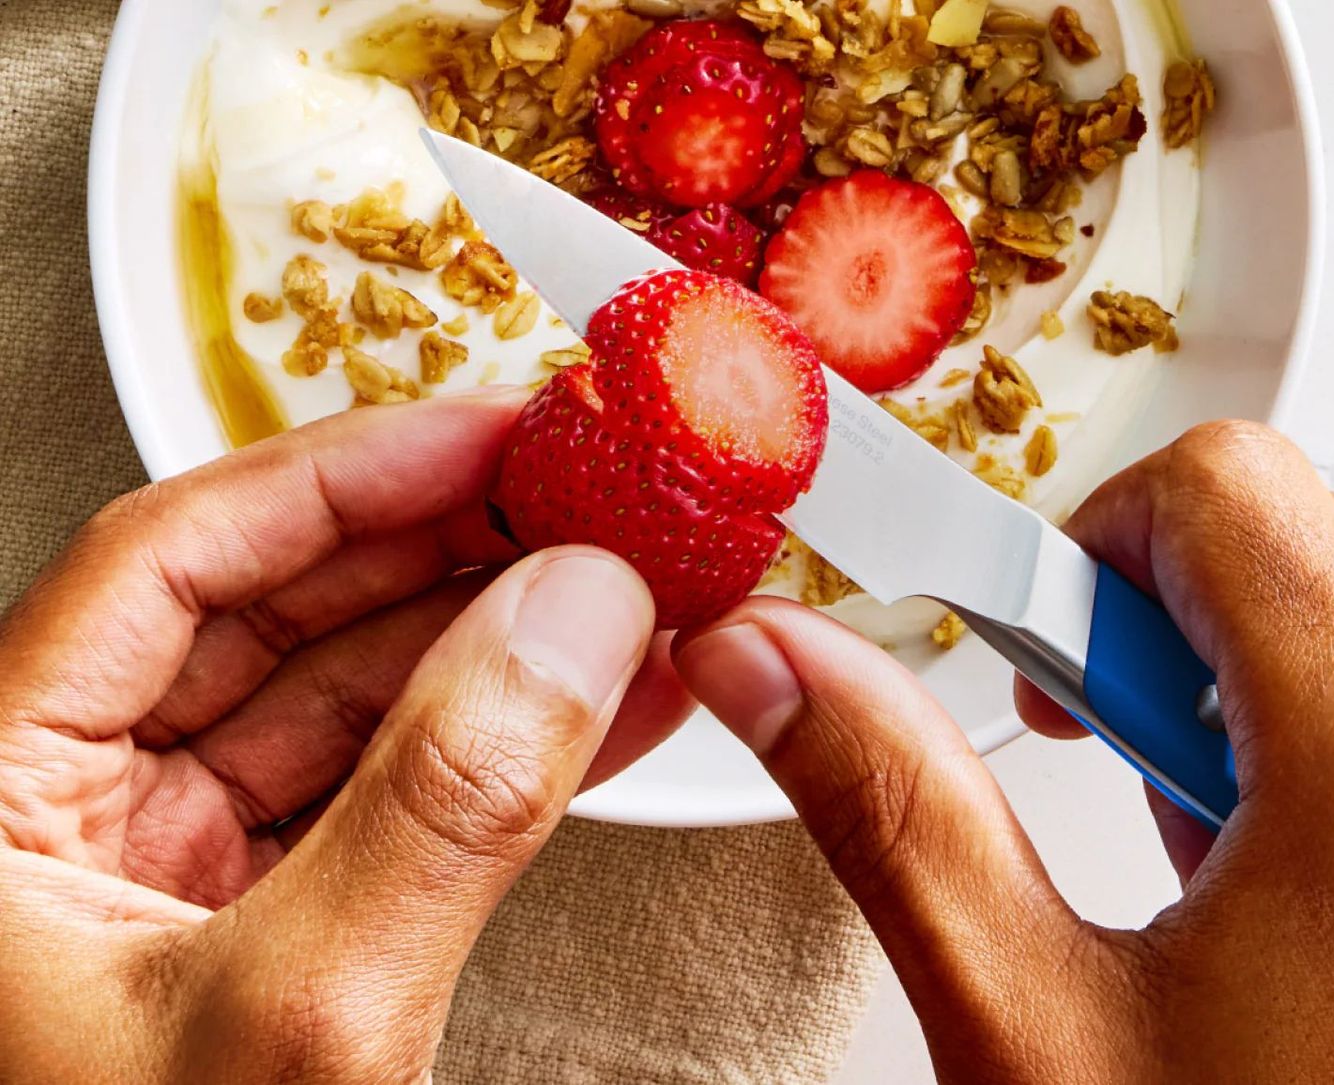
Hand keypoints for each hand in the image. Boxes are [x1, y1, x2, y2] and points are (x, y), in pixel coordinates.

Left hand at [0, 391, 691, 1081]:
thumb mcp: (293, 1026)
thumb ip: (441, 807)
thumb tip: (572, 622)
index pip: (174, 558)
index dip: (346, 472)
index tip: (489, 430)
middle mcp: (71, 807)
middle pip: (278, 609)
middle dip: (451, 546)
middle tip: (584, 495)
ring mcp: (176, 870)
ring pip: (354, 696)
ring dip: (500, 639)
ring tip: (625, 588)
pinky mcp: (269, 925)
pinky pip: (395, 791)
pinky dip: (505, 742)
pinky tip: (604, 700)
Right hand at [676, 421, 1333, 1080]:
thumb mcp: (1038, 1032)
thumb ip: (892, 809)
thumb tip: (766, 662)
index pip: (1220, 490)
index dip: (1086, 547)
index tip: (1030, 656)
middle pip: (1301, 533)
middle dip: (1168, 622)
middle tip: (1119, 774)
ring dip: (1264, 681)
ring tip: (1222, 847)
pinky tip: (1310, 870)